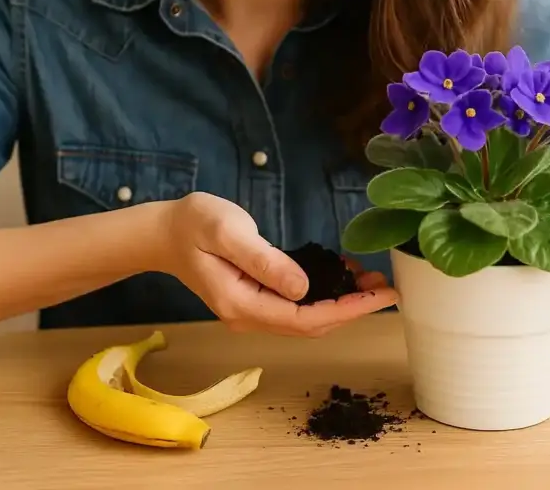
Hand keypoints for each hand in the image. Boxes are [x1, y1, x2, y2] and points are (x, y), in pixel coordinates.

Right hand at [152, 192, 396, 336]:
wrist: (162, 232)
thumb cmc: (193, 224)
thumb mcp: (229, 233)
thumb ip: (265, 260)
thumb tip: (304, 288)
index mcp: (242, 304)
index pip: (306, 318)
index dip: (348, 310)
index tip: (382, 296)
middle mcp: (248, 316)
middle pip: (310, 324)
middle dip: (352, 309)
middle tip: (386, 287)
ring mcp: (250, 310)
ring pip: (305, 317)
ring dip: (340, 303)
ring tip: (371, 281)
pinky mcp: (254, 299)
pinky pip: (295, 306)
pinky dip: (323, 295)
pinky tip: (340, 275)